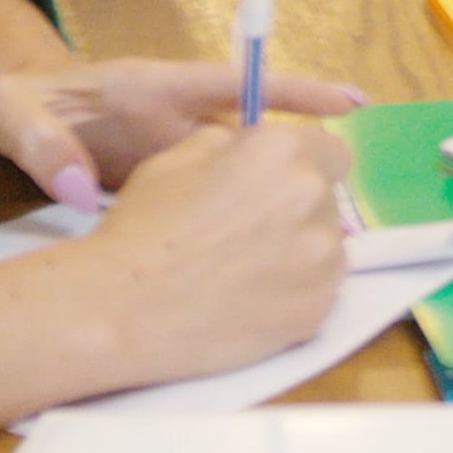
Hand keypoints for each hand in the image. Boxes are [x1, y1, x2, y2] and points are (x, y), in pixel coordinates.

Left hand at [0, 54, 367, 211]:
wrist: (9, 114)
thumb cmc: (16, 104)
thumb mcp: (13, 115)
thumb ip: (41, 146)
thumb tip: (78, 188)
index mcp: (154, 87)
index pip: (236, 83)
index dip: (295, 91)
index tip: (349, 102)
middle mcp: (178, 115)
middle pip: (254, 131)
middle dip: (302, 151)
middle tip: (348, 184)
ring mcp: (175, 148)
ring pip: (239, 169)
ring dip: (274, 191)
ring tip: (317, 229)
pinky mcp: (166, 179)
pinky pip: (212, 195)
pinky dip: (237, 218)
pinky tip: (256, 254)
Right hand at [62, 121, 354, 382]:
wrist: (121, 308)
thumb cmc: (142, 226)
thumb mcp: (178, 157)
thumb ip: (231, 143)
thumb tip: (254, 147)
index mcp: (285, 150)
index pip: (331, 151)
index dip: (304, 169)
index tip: (278, 189)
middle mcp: (315, 196)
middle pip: (327, 201)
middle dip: (297, 212)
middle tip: (248, 236)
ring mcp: (322, 257)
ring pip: (326, 248)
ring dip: (300, 254)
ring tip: (245, 274)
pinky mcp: (319, 309)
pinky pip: (321, 293)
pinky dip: (295, 296)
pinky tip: (251, 302)